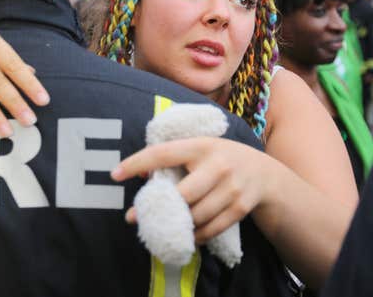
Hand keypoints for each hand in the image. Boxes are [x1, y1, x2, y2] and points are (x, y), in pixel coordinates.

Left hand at [111, 138, 274, 242]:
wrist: (265, 173)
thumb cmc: (220, 158)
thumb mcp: (200, 148)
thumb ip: (175, 157)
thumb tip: (142, 176)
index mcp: (201, 145)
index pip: (163, 153)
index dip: (137, 163)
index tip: (115, 174)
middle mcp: (217, 165)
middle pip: (182, 193)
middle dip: (156, 207)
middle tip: (133, 217)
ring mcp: (231, 188)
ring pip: (195, 215)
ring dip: (175, 224)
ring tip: (159, 227)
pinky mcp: (240, 208)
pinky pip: (211, 228)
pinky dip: (195, 235)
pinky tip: (184, 235)